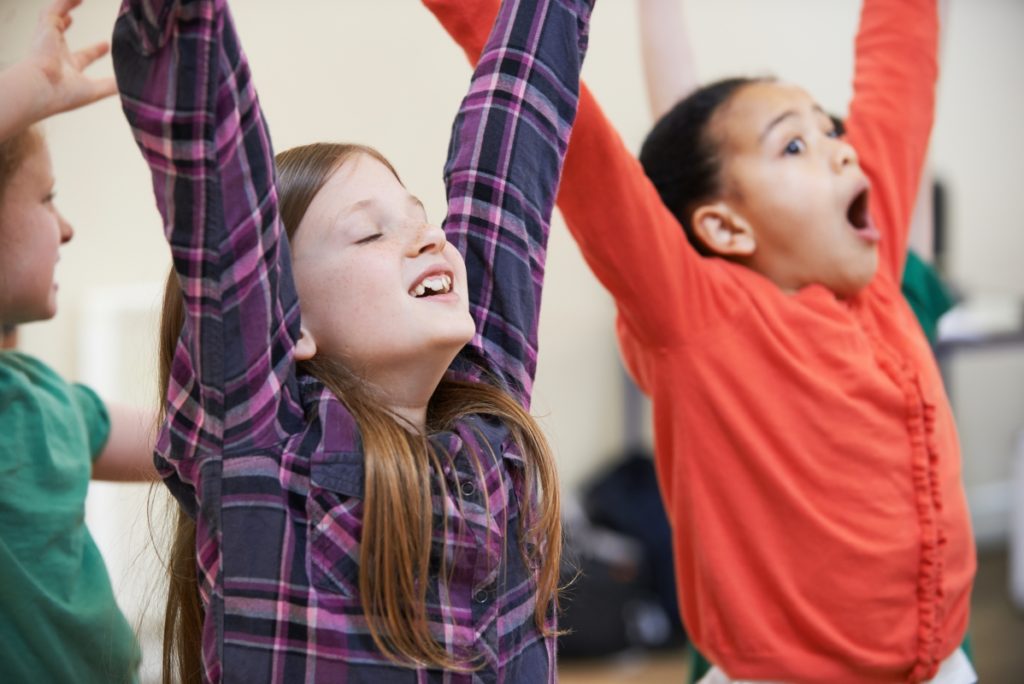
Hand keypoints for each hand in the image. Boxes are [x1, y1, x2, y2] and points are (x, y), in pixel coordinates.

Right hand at [27, 0, 116, 117]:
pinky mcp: (46, 27)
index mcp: (67, 69)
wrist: (40, 89)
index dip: (95, 51)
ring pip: (55, 16)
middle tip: (75, 13)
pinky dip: (66, 1)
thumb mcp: (95, 90)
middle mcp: (54, 52)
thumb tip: (132, 88)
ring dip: (66, 5)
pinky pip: (55, 8)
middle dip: (66, 22)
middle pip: (60, 32)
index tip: (106, 45)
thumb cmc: (63, 94)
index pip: (83, 57)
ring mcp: (48, 38)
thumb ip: (112, 86)